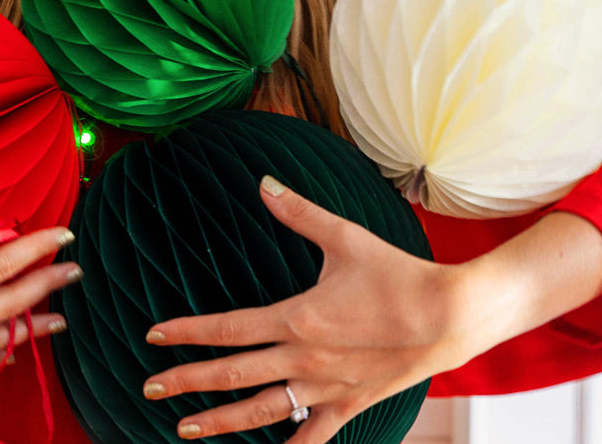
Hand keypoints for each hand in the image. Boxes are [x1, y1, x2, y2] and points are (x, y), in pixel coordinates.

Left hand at [141, 176, 471, 441]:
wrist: (453, 316)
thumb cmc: (397, 273)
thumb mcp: (344, 237)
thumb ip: (298, 212)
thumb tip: (262, 182)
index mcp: (297, 320)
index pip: (227, 329)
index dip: (186, 333)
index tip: (153, 337)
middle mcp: (305, 360)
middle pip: (233, 375)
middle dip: (188, 381)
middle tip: (149, 387)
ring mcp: (327, 388)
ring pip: (263, 412)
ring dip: (221, 422)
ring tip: (184, 429)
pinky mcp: (352, 404)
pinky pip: (314, 434)